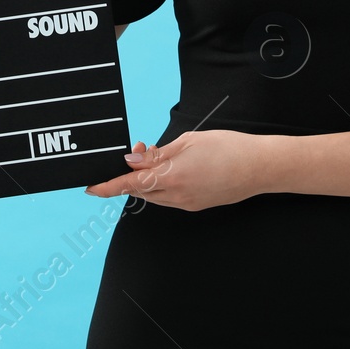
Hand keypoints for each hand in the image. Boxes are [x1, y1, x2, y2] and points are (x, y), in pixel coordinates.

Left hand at [84, 131, 270, 210]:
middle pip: (140, 190)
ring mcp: (187, 204)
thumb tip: (132, 161)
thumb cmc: (227, 147)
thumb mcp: (187, 142)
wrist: (259, 167)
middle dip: (132, 174)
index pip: (129, 185)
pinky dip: (162, 185)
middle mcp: (177, 196)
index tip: (90, 188)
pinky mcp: (197, 206)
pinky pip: (169, 198)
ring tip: (155, 156)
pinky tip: (171, 169)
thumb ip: (157, 154)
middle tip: (138, 150)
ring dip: (147, 180)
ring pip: (154, 195)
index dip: (107, 187)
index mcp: (171, 177)